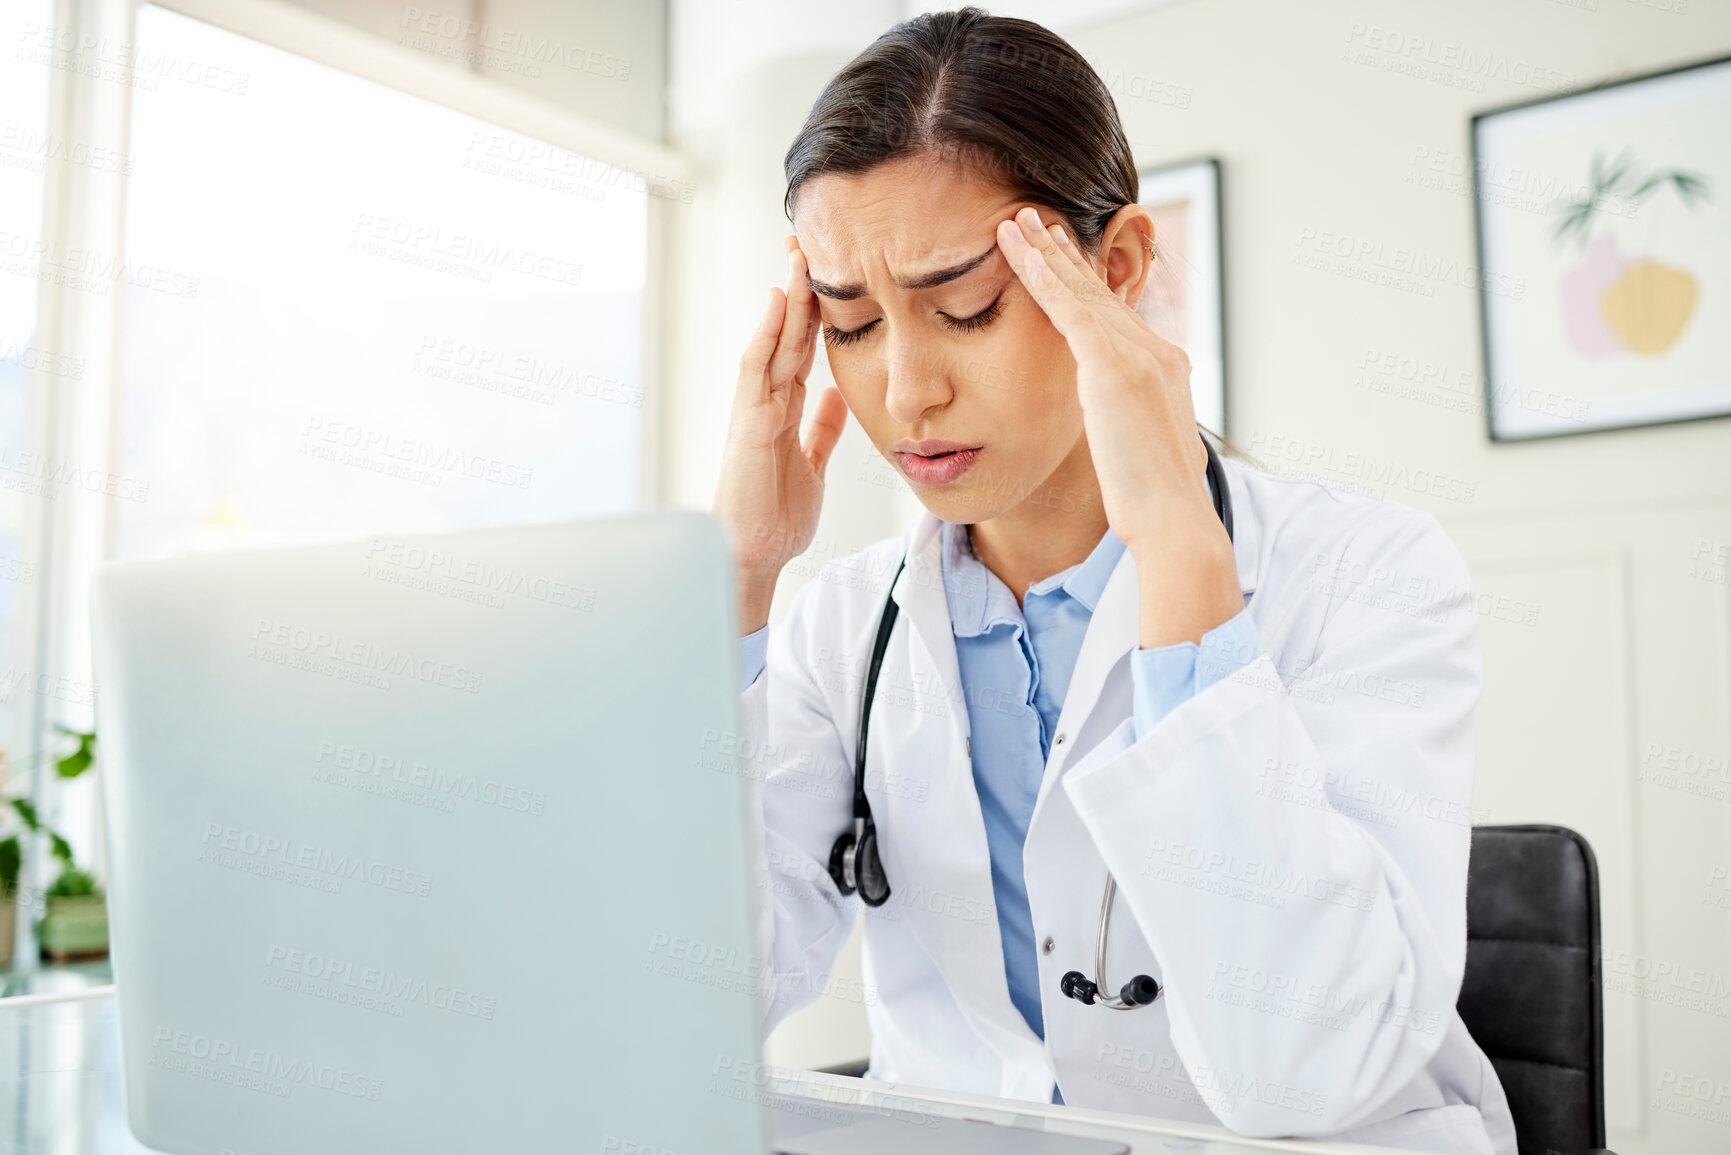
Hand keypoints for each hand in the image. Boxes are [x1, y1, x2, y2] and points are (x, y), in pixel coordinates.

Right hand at [713, 235, 848, 634]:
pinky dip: (767, 333)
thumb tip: (836, 395)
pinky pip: (757, 368)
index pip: (803, 347)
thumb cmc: (777, 513)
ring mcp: (753, 407)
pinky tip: (780, 302)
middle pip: (787, 333)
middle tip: (811, 243)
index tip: (831, 274)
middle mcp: (767, 400)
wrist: (755, 552)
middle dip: (801, 290)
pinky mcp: (746, 421)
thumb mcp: (812, 463)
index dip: (817, 311)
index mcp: (784, 407)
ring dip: (786, 299)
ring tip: (798, 256)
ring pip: (773, 340)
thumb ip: (821, 428)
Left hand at [996, 206, 1238, 647]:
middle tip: (1037, 220)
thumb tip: (1117, 432)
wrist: (1174, 520)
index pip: (1115, 316)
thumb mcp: (1142, 452)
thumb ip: (1128, 427)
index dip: (1086, 285)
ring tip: (1017, 221)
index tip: (1063, 260)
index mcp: (1163, 370)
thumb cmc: (1155, 505)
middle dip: (1065, 255)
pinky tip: (1017, 251)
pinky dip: (1041, 276)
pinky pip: (1069, 310)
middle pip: (1099, 292)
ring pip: (1081, 291)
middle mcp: (1154, 352)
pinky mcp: (1113, 368)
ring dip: (1046, 252)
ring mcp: (1137, 356)